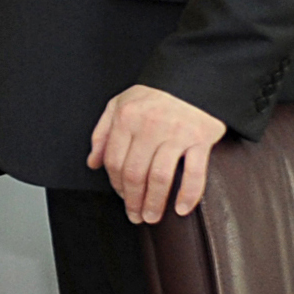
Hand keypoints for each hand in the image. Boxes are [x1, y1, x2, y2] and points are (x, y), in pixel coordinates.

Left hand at [88, 83, 227, 222]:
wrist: (194, 76)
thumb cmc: (154, 94)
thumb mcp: (119, 105)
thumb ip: (102, 133)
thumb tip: (93, 163)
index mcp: (126, 119)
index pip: (114, 161)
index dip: (115, 184)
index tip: (121, 197)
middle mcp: (149, 127)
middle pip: (134, 173)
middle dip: (132, 200)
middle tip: (135, 216)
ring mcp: (176, 133)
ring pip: (160, 177)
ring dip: (154, 203)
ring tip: (151, 217)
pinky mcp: (201, 138)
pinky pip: (194, 172)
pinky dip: (188, 194)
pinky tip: (181, 209)